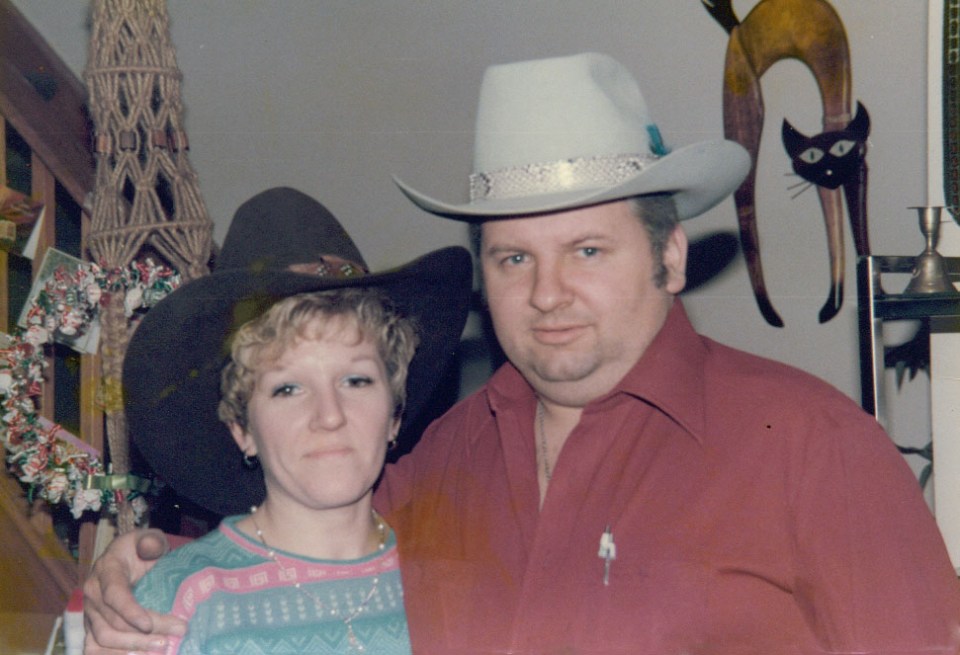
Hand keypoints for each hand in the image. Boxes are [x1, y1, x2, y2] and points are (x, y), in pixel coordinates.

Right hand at [82, 529, 186, 652]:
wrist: (126, 557)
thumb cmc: (141, 549)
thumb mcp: (149, 539)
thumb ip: (151, 542)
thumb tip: (151, 546)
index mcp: (106, 569)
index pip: (114, 595)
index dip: (130, 612)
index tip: (150, 625)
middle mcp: (92, 593)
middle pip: (112, 621)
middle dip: (143, 633)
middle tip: (175, 634)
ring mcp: (89, 612)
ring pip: (103, 638)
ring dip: (132, 647)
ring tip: (161, 647)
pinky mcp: (91, 627)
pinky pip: (94, 648)